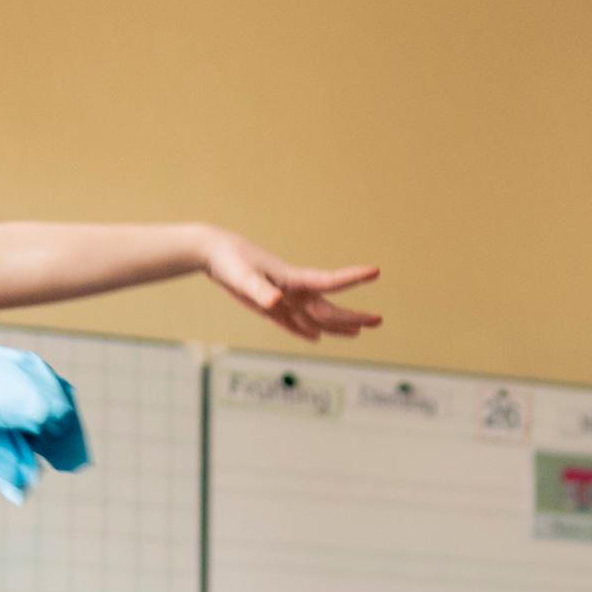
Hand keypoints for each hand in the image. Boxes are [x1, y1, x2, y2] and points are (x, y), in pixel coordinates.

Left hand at [200, 230, 380, 339]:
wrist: (213, 253)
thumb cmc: (229, 260)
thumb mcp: (242, 276)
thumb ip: (261, 289)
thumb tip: (278, 302)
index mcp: (294, 279)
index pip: (330, 281)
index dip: (353, 278)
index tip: (376, 270)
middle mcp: (294, 291)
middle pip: (329, 308)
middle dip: (353, 315)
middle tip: (378, 320)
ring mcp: (284, 299)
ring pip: (316, 317)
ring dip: (337, 325)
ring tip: (358, 332)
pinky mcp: (270, 307)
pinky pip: (293, 323)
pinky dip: (306, 331)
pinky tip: (316, 338)